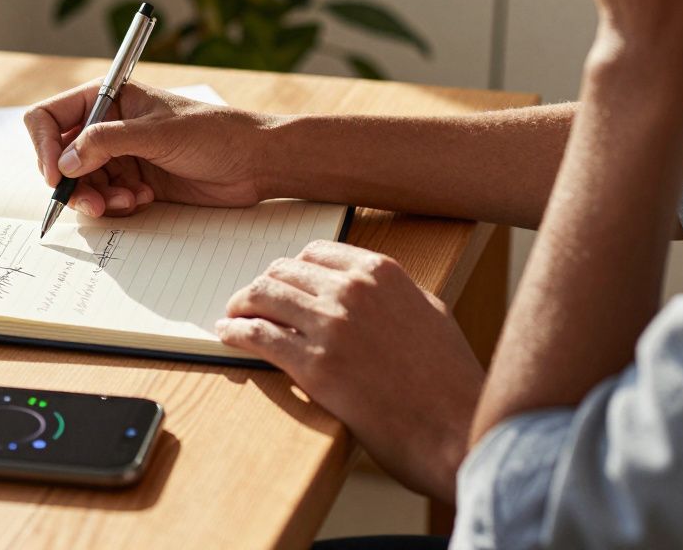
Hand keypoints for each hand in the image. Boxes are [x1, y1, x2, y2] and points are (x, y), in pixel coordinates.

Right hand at [23, 80, 272, 216]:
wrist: (255, 162)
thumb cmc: (214, 133)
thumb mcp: (157, 133)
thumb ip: (106, 143)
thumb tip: (64, 162)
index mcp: (108, 97)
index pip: (51, 117)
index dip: (44, 146)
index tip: (55, 175)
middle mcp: (108, 125)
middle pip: (61, 157)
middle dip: (73, 183)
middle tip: (93, 203)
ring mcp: (121, 156)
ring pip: (83, 183)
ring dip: (98, 198)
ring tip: (129, 201)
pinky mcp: (135, 182)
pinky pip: (106, 199)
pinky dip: (116, 205)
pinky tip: (142, 200)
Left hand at [217, 241, 483, 503]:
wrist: (454, 429)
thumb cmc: (449, 379)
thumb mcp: (430, 313)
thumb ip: (394, 293)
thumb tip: (365, 288)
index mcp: (380, 272)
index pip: (314, 253)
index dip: (291, 270)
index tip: (281, 283)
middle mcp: (352, 290)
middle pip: (283, 272)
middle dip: (262, 286)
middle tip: (249, 302)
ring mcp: (331, 325)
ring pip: (264, 297)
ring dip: (241, 305)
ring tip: (233, 316)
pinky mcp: (313, 365)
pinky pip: (258, 336)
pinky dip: (237, 332)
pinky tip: (228, 335)